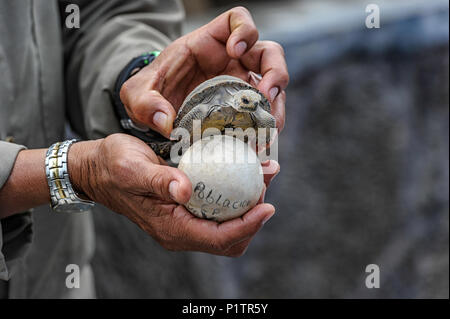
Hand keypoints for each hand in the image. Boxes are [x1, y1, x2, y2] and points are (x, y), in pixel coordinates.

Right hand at [69, 134, 277, 256]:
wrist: (98, 169)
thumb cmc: (113, 166)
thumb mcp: (132, 168)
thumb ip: (159, 181)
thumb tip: (186, 191)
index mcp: (171, 228)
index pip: (219, 238)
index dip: (248, 225)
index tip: (267, 205)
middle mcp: (181, 230)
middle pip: (230, 238)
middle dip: (255, 216)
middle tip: (265, 182)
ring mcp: (185, 221)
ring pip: (228, 225)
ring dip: (249, 205)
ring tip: (262, 174)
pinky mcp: (187, 208)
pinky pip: (219, 211)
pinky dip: (236, 196)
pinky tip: (242, 172)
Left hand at [120, 6, 288, 137]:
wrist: (155, 112)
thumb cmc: (151, 91)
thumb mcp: (137, 94)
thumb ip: (145, 102)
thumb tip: (166, 122)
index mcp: (209, 43)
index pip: (237, 20)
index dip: (245, 30)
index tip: (236, 51)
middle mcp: (233, 61)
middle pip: (269, 54)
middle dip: (275, 72)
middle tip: (265, 95)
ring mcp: (241, 84)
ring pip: (274, 86)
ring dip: (276, 106)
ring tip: (269, 128)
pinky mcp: (244, 108)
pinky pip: (264, 113)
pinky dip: (266, 127)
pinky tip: (259, 142)